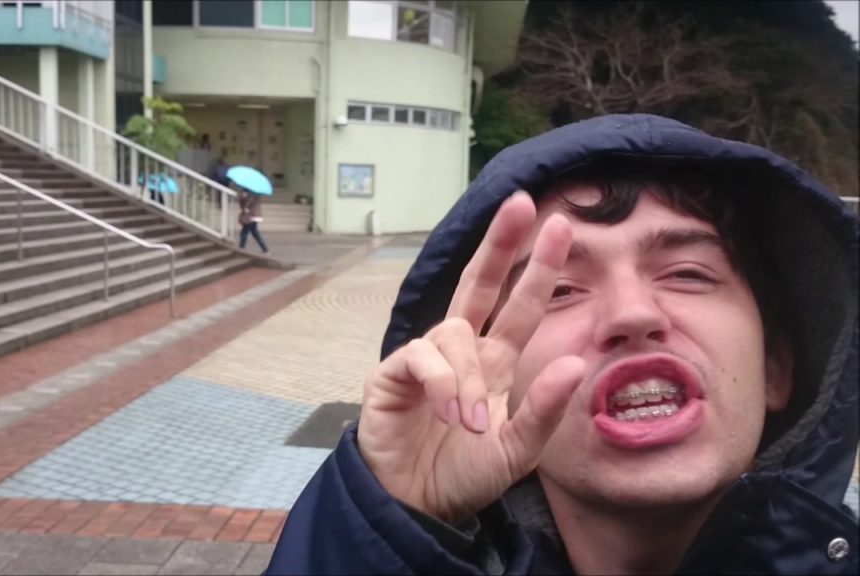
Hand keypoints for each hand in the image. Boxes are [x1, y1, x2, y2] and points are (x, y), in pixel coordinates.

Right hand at [357, 192, 585, 523]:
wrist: (415, 507)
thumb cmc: (464, 476)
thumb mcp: (517, 451)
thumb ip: (544, 410)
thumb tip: (577, 361)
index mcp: (494, 364)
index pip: (519, 305)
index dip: (538, 267)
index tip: (561, 225)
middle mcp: (461, 351)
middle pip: (480, 283)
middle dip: (501, 244)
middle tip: (522, 203)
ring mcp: (425, 359)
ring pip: (454, 331)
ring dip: (468, 376)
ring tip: (469, 422)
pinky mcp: (393, 372)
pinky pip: (422, 355)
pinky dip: (442, 381)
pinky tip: (448, 410)